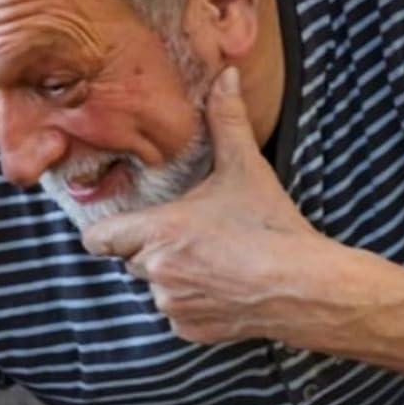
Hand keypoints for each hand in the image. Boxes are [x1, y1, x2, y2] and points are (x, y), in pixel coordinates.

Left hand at [83, 66, 343, 346]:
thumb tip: (227, 73)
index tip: (127, 222)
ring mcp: (170, 304)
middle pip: (131, 258)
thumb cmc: (271, 227)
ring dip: (174, 275)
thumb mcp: (246, 168)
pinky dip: (193, 303)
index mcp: (157, 232)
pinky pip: (177, 313)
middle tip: (190, 234)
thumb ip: (227, 120)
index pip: (96, 239)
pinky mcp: (188, 330)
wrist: (307, 286)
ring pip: (156, 287)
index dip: (108, 230)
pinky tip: (224, 286)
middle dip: (152, 247)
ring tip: (214, 260)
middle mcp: (155, 271)